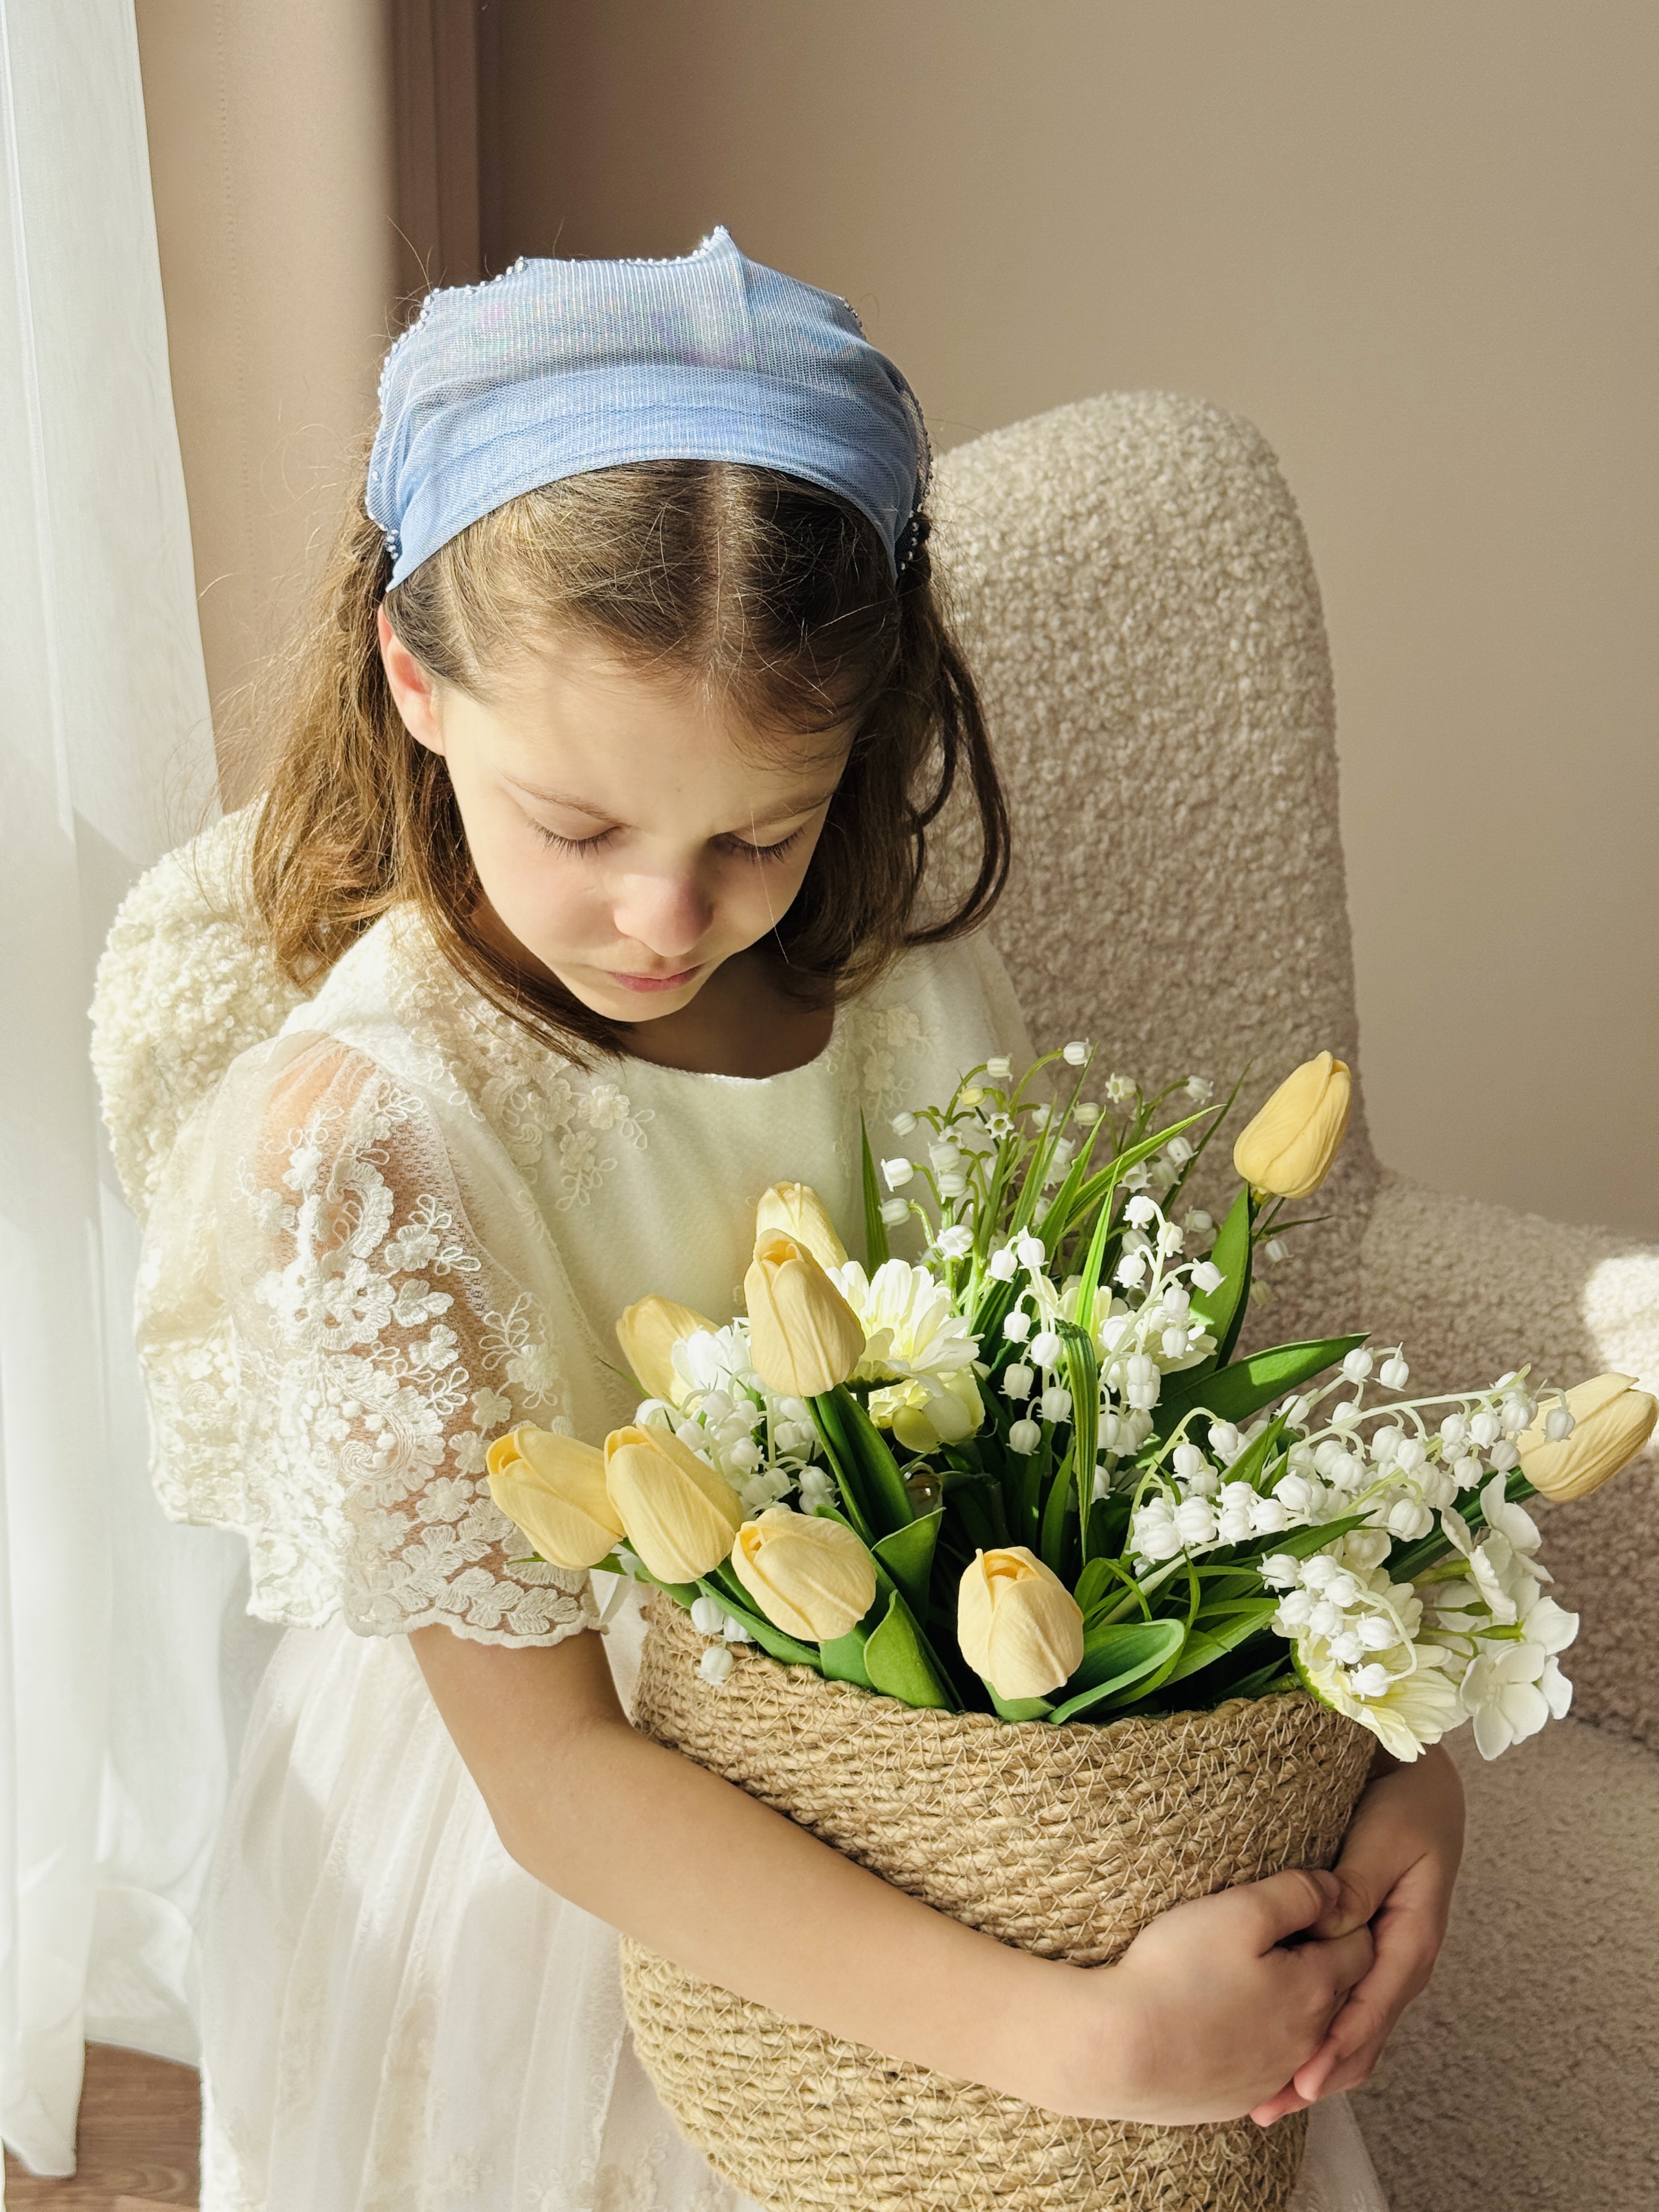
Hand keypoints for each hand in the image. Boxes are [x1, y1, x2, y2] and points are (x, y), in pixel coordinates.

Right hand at [1080, 1868, 1372, 2123]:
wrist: (1118, 2051)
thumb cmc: (1177, 1972)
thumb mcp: (1240, 1910)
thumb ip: (1298, 1894)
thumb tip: (1337, 1888)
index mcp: (1316, 1990)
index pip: (1360, 1948)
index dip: (1343, 1918)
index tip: (1312, 1901)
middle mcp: (1308, 2042)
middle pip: (1339, 1994)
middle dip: (1326, 1962)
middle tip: (1290, 1933)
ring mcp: (1273, 2077)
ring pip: (1306, 2034)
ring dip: (1296, 2005)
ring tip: (1261, 1976)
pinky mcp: (1238, 2099)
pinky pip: (1268, 2067)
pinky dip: (1264, 2042)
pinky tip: (1234, 2023)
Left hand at [1249, 1744, 1464, 2124]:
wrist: (1422, 1779)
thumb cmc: (1405, 1802)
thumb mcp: (1384, 1837)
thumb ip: (1357, 1884)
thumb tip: (1328, 1931)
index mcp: (1413, 1936)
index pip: (1372, 2006)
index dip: (1338, 2046)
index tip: (1304, 2082)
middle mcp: (1402, 1958)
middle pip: (1363, 2033)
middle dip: (1321, 2075)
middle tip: (1270, 2107)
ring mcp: (1387, 1957)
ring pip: (1355, 2027)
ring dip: (1317, 2063)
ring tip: (1270, 2097)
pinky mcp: (1367, 1948)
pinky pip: (1346, 2003)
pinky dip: (1319, 2033)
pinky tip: (1286, 2051)